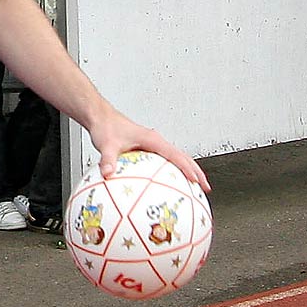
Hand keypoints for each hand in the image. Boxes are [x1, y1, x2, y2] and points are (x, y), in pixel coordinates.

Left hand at [85, 109, 209, 190]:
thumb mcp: (106, 144)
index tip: (197, 181)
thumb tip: (108, 174)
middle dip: (195, 172)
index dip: (188, 168)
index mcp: (152, 140)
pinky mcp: (147, 149)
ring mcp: (153, 146)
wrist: (101, 118)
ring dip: (187, 171)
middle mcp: (156, 142)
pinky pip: (164, 162)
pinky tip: (168, 186)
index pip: (176, 155)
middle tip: (204, 188)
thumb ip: (108, 159)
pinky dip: (171, 172)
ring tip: (194, 189)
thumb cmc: (106, 127)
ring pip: (176, 159)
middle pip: (182, 157)